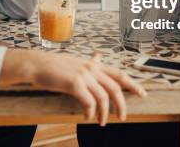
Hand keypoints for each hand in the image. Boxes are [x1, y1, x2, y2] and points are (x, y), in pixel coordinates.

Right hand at [0, 49, 146, 125]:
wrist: (35, 64)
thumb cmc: (53, 65)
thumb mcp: (75, 61)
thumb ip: (89, 62)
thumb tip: (99, 56)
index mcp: (93, 64)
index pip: (119, 74)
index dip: (133, 84)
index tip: (143, 94)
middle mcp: (91, 68)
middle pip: (115, 87)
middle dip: (122, 104)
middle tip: (122, 118)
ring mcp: (83, 75)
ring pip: (103, 97)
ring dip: (104, 113)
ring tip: (102, 123)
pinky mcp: (74, 83)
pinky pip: (89, 102)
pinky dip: (90, 112)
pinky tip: (87, 118)